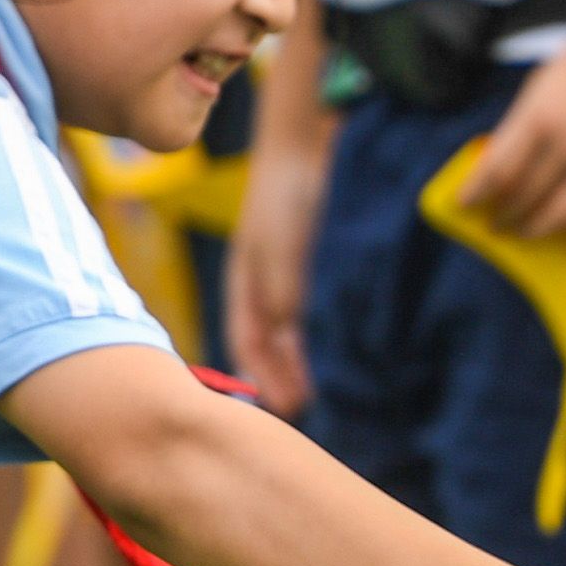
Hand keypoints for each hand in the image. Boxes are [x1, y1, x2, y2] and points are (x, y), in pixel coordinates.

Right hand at [226, 110, 329, 414]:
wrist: (302, 154)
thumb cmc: (282, 202)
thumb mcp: (279, 254)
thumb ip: (281, 297)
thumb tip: (283, 344)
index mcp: (244, 287)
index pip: (246, 343)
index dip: (260, 375)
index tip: (282, 408)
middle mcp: (260, 288)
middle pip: (264, 344)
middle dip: (275, 377)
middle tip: (297, 411)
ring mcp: (282, 279)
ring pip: (285, 334)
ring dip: (293, 364)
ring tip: (309, 393)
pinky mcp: (306, 269)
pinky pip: (304, 316)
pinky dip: (308, 339)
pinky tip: (322, 353)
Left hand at [459, 6, 565, 249]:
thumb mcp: (548, 79)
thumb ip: (525, 120)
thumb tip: (504, 159)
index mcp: (541, 116)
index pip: (498, 170)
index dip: (476, 193)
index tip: (466, 205)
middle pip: (525, 195)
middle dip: (504, 214)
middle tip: (495, 224)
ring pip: (560, 214)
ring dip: (535, 228)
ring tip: (524, 232)